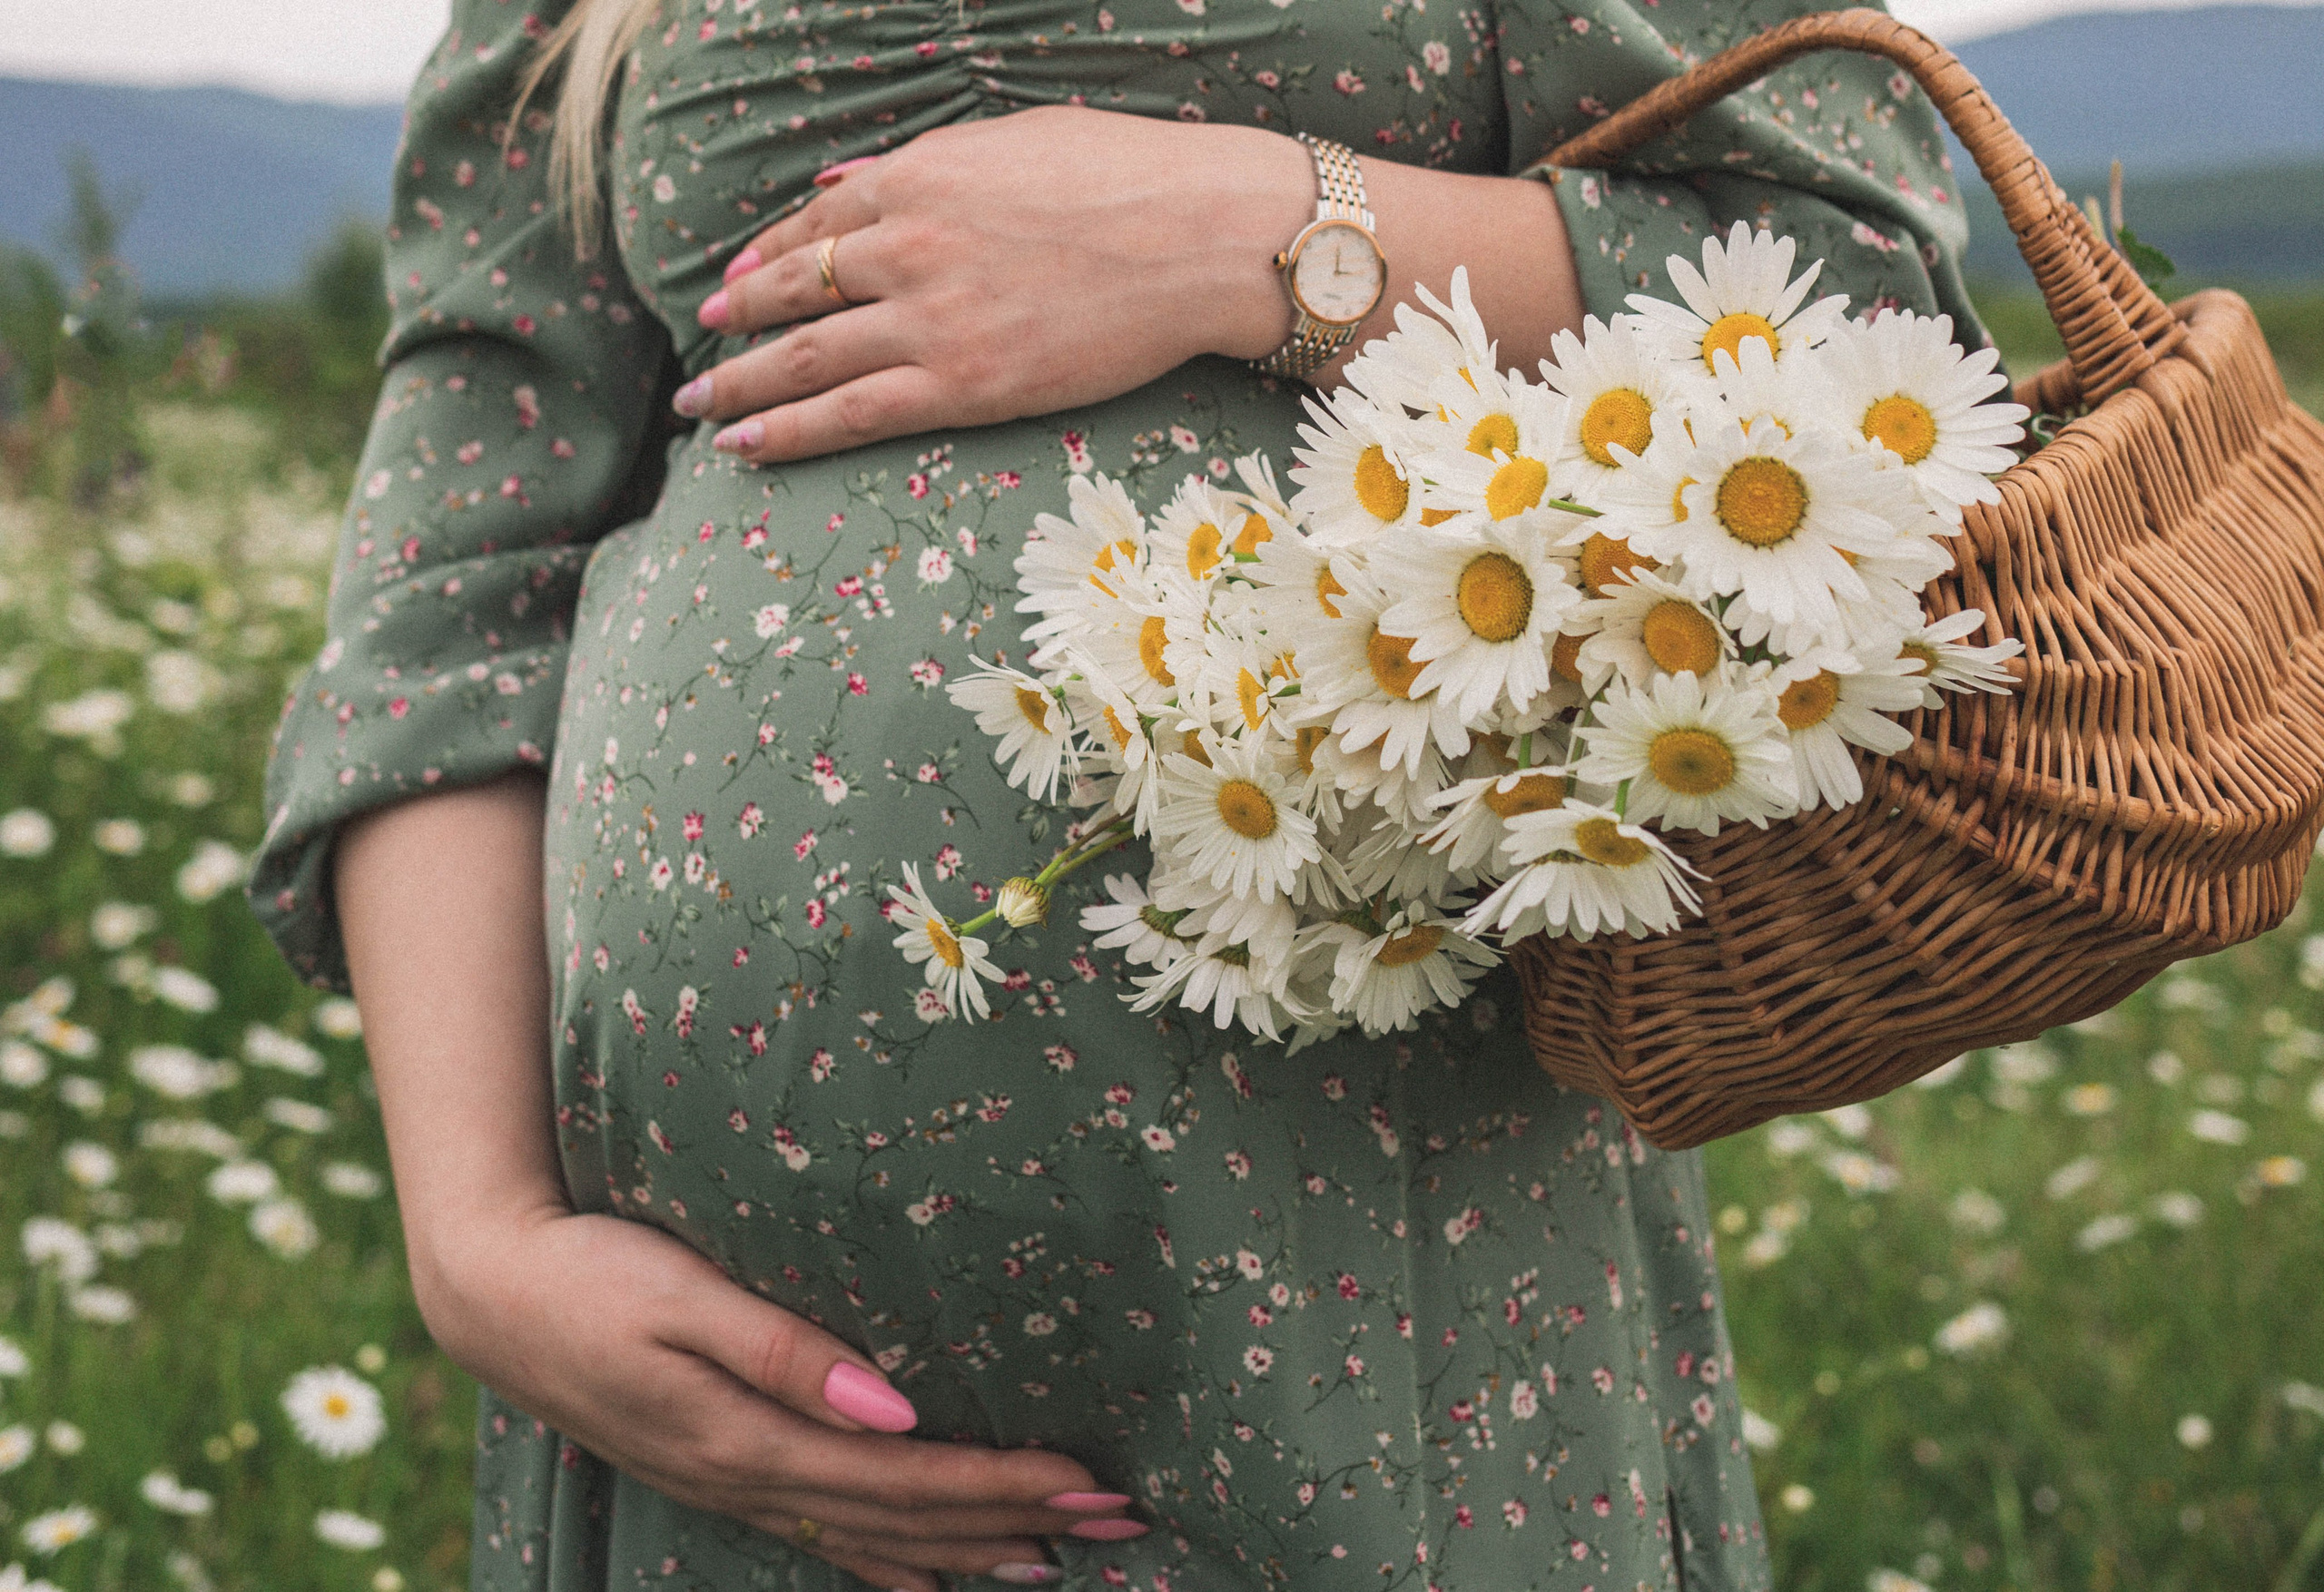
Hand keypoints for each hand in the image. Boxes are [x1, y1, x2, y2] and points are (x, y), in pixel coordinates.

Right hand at [416, 1202, 1145, 1590]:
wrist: (490, 1294)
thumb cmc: (590, 1274)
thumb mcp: (682, 1295)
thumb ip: (785, 1350)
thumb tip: (892, 1406)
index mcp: (750, 1437)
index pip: (907, 1476)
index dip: (1002, 1482)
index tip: (1089, 1481)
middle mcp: (751, 1478)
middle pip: (907, 1519)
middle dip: (1018, 1519)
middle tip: (1123, 1521)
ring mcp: (733, 1486)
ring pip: (875, 1538)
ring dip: (970, 1547)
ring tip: (1061, 1556)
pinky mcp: (719, 1472)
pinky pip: (824, 1536)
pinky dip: (890, 1561)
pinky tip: (930, 1575)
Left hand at [672, 105, 1313, 462]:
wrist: (1202, 236)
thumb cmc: (1132, 177)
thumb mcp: (1014, 139)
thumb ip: (927, 164)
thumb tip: (846, 181)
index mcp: (919, 175)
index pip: (816, 221)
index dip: (768, 253)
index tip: (740, 278)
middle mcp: (906, 244)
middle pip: (792, 287)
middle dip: (737, 318)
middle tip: (705, 339)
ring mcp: (929, 318)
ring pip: (803, 356)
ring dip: (740, 382)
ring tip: (700, 403)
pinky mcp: (963, 384)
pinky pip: (849, 412)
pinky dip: (787, 430)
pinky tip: (744, 444)